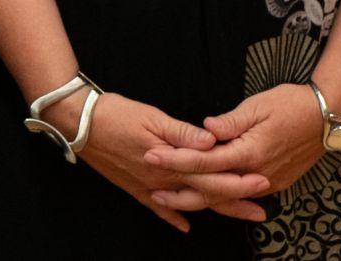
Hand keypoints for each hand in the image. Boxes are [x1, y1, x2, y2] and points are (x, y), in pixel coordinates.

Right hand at [69, 92, 270, 232]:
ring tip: (238, 216)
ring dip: (214, 210)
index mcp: (171, 161)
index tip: (261, 182)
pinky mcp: (134, 187)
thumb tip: (212, 142)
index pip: (211, 176)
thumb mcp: (152, 117)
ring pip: (188, 203)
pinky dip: (173, 216)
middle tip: (261, 211)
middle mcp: (163, 179)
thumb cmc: (116, 115)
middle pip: (206, 194)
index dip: (238, 180)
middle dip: (235, 201)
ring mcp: (149, 186)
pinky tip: (184, 226)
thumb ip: (182, 133)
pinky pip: (158, 207)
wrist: (79, 124)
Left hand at [143, 82, 324, 212]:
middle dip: (181, 190)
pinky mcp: (275, 183)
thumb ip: (230, 122)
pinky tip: (204, 198)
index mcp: (250, 152)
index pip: (205, 160)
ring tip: (171, 199)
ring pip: (227, 197)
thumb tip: (205, 128)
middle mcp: (258, 173)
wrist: (328, 118)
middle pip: (212, 189)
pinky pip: (241, 195)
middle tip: (153, 189)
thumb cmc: (292, 105)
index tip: (152, 155)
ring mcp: (268, 182)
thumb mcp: (258, 106)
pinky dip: (220, 198)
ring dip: (198, 199)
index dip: (176, 159)